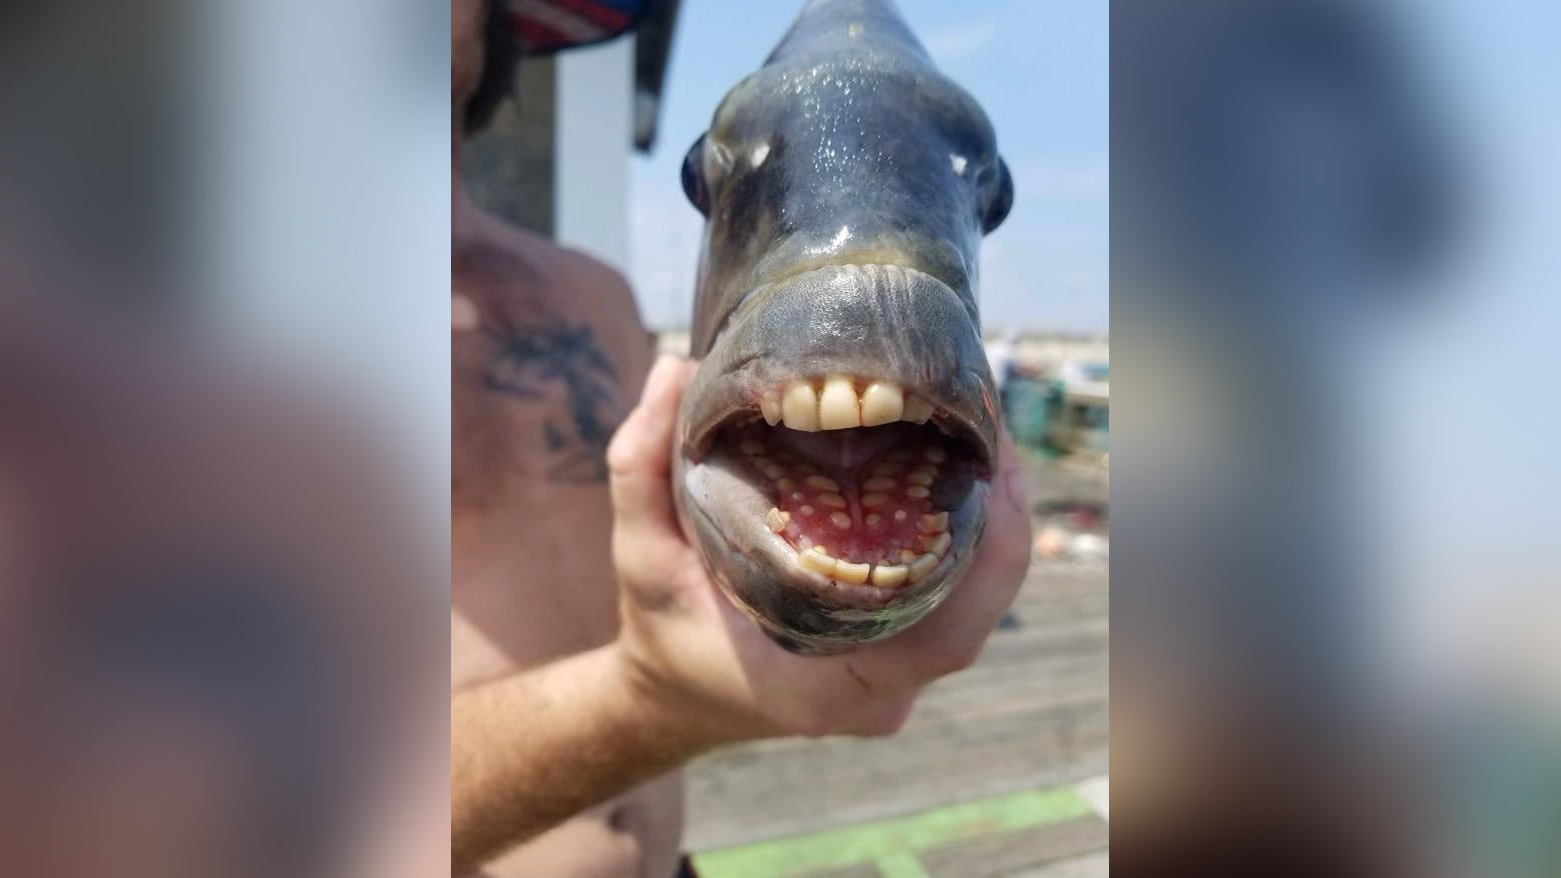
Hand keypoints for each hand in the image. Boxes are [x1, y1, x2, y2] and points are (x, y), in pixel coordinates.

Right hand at [606, 356, 1032, 745]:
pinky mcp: (901, 646)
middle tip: (989, 418)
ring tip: (983, 426)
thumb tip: (675, 366)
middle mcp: (879, 691)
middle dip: (999, 511)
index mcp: (824, 687)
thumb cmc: (661, 629)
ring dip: (990, 514)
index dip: (994, 558)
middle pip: (977, 606)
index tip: (998, 468)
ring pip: (974, 596)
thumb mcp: (638, 553)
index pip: (948, 639)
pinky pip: (956, 591)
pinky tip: (963, 461)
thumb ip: (642, 465)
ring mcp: (898, 673)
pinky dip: (969, 528)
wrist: (673, 691)